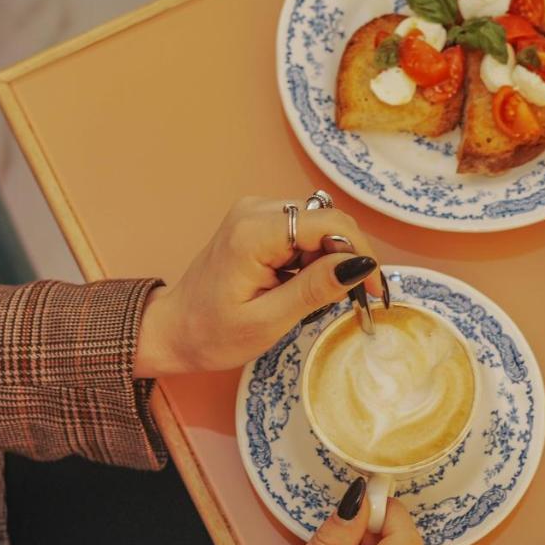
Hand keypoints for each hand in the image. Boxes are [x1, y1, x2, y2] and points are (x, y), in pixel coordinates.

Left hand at [133, 197, 384, 374]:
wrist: (171, 331)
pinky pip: (302, 231)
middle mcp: (255, 210)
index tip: (373, 290)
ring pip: (318, 226)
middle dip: (347, 258)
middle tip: (355, 299)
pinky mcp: (257, 222)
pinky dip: (313, 259)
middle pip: (326, 220)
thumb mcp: (269, 321)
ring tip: (317, 298)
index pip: (329, 223)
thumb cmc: (212, 334)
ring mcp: (255, 212)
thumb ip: (315, 289)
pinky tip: (301, 287)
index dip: (359, 253)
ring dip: (330, 260)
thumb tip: (361, 265)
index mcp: (254, 232)